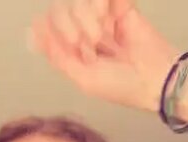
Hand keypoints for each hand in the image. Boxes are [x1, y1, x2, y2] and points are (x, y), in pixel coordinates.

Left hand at [28, 0, 176, 112]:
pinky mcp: (118, 4)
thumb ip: (57, 55)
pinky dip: (100, 7)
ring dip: (86, 22)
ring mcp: (100, 15)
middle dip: (70, 30)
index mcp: (73, 50)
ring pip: (77, 3)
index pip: (47, 24)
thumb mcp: (83, 78)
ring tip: (101, 39)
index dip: (51, 31)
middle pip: (58, 10)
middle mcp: (84, 29)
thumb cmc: (123, 86)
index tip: (69, 48)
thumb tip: (33, 32)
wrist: (154, 78)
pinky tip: (110, 21)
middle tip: (88, 47)